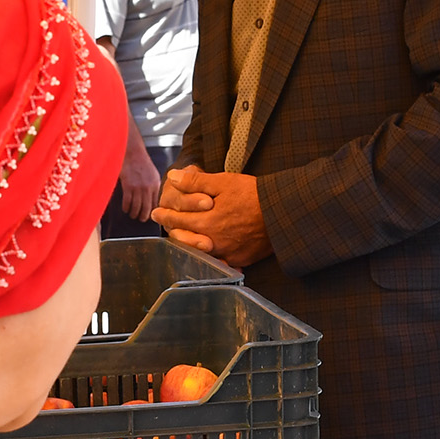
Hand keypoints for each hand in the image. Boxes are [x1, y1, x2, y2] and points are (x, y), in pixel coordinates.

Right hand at [117, 139, 161, 221]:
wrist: (133, 152)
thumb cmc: (141, 162)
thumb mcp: (153, 174)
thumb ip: (153, 186)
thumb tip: (152, 200)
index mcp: (156, 184)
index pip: (155, 203)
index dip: (152, 211)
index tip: (149, 215)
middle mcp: (148, 187)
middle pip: (146, 208)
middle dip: (143, 216)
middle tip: (140, 219)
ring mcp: (138, 187)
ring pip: (136, 207)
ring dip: (133, 213)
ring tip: (132, 214)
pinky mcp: (128, 186)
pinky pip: (127, 202)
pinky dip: (126, 207)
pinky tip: (125, 208)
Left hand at [152, 166, 269, 266]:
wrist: (284, 212)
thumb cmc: (255, 194)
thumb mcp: (224, 182)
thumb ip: (195, 182)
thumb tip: (172, 178)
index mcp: (207, 222)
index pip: (179, 219)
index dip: (165, 215)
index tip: (155, 212)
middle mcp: (214, 242)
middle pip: (187, 239)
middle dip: (174, 231)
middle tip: (165, 226)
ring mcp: (229, 253)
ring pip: (201, 252)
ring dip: (190, 244)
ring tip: (183, 238)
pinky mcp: (242, 259)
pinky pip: (221, 260)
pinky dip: (212, 256)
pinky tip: (210, 251)